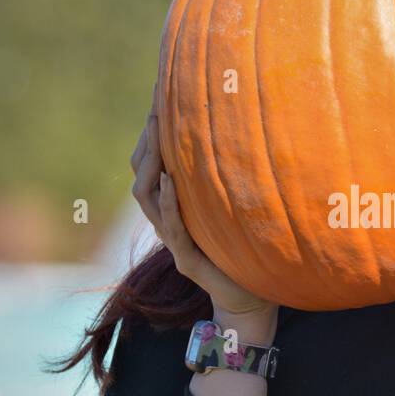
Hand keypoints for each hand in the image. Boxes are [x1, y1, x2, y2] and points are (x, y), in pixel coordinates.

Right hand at [131, 85, 277, 330]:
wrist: (253, 298)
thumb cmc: (250, 248)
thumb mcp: (240, 201)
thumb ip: (235, 173)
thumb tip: (253, 126)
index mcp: (177, 205)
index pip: (152, 162)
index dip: (152, 132)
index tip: (161, 96)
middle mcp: (169, 220)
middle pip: (141, 173)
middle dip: (147, 140)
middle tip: (157, 108)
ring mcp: (174, 241)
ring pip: (147, 197)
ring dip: (151, 162)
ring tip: (159, 132)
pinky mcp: (187, 260)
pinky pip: (172, 228)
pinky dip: (170, 202)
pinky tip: (171, 179)